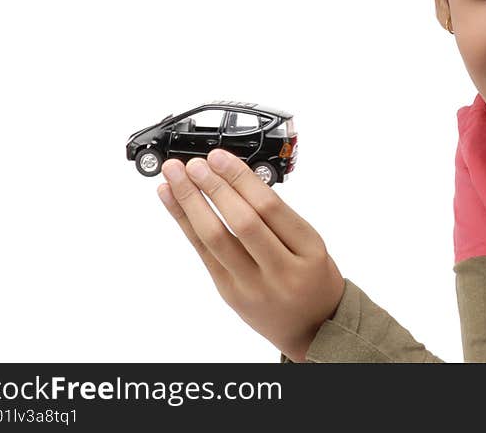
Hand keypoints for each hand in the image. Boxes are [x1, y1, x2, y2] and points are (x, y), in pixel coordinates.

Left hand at [155, 149, 344, 361]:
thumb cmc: (313, 279)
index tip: (220, 157)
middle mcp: (280, 271)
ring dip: (191, 203)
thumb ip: (279, 217)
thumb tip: (236, 179)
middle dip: (213, 188)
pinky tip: (172, 201)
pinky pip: (204, 253)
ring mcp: (251, 285)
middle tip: (194, 163)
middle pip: (242, 222)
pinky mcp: (229, 292)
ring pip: (216, 239)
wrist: (312, 327)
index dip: (240, 179)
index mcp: (307, 252)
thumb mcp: (312, 244)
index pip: (270, 208)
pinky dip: (185, 223)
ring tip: (174, 176)